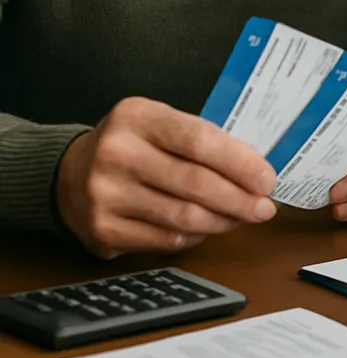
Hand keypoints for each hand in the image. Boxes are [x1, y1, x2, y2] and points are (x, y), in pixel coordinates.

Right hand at [56, 97, 277, 258]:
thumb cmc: (132, 144)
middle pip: (195, 183)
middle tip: (264, 206)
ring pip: (183, 217)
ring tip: (244, 217)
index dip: (240, 163)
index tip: (266, 178)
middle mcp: (117, 154)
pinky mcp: (103, 231)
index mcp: (138, 117)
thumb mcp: (159, 122)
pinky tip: (209, 227)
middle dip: (240, 199)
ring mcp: (106, 195)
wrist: (68, 173)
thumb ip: (201, 139)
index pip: (200, 140)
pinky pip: (166, 240)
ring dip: (223, 221)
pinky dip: (196, 236)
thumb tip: (254, 170)